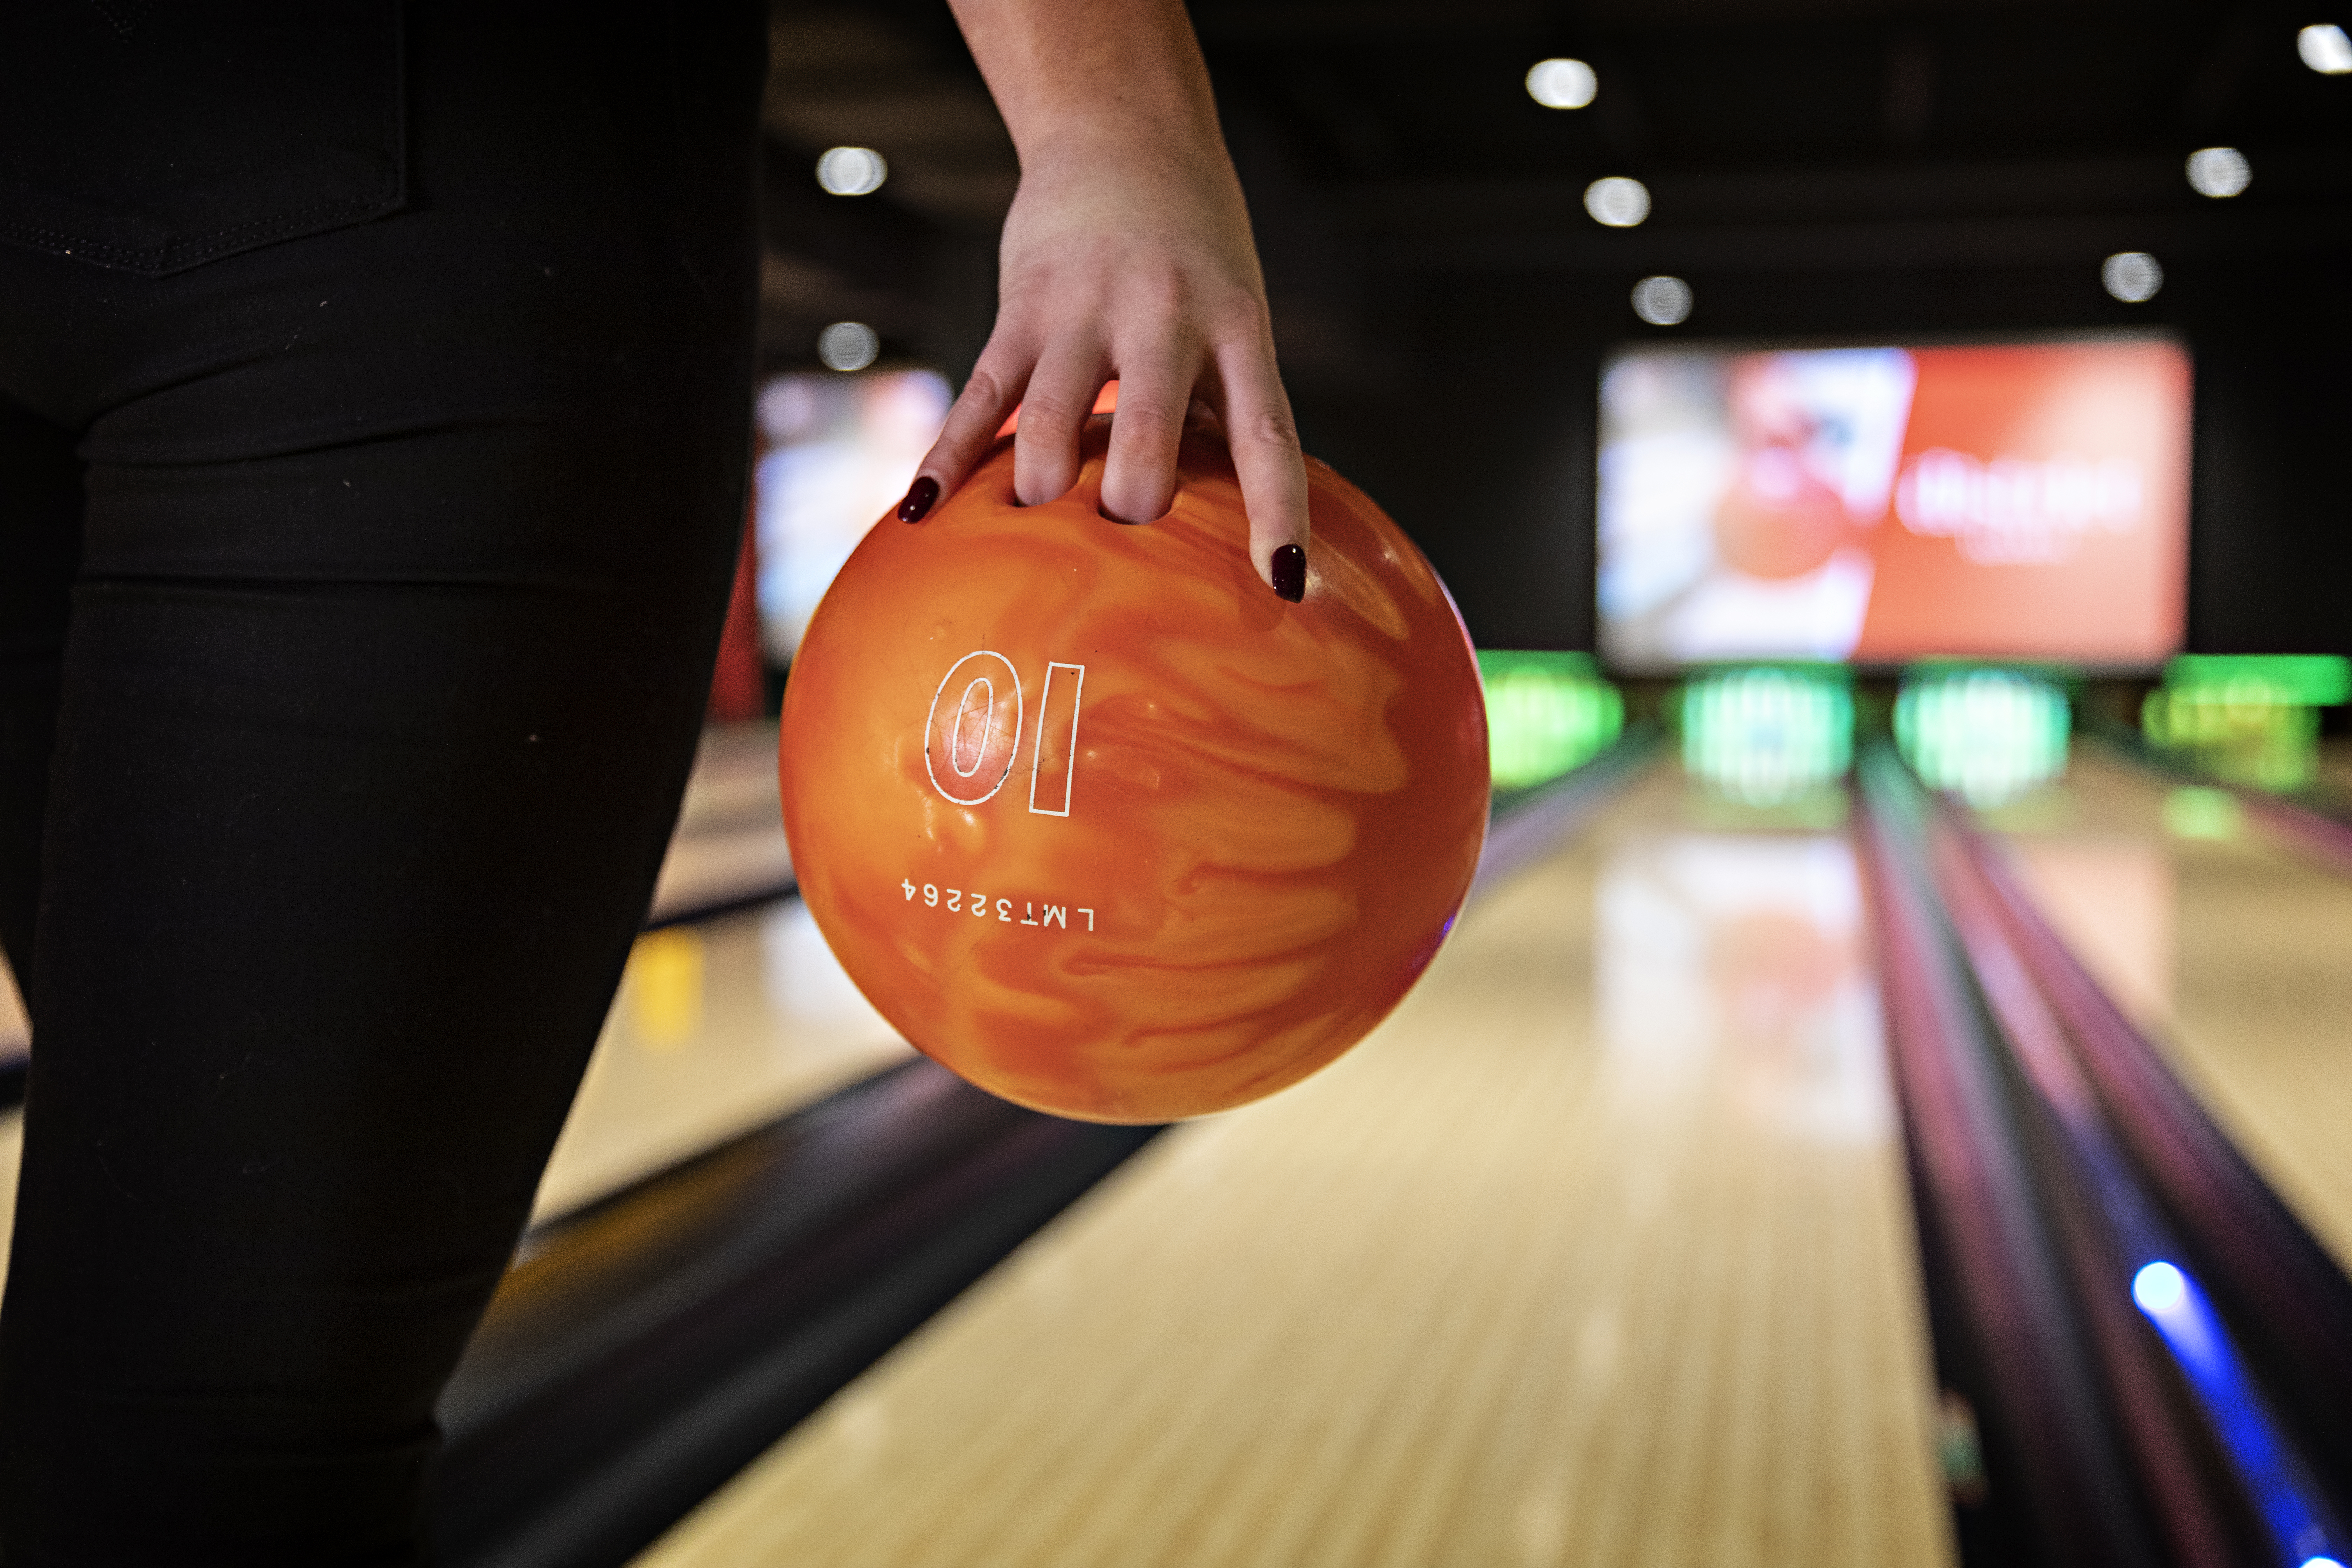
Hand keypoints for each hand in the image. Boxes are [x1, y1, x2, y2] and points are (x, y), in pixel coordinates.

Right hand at [899, 0, 1308, 601]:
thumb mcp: (1236, 317)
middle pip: (1145, 441)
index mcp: (1239, 332)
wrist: (1124, 132)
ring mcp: (1086, 313)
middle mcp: (1165, 322)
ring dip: (1040, 492)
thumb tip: (1222, 525)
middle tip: (1119, 543)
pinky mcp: (1021, 308)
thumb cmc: (1197, 253)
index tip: (1282, 581)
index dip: (1277, 512)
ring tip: (1036, 528)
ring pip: (1050, 425)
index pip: (1268, 436)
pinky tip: (925, 511)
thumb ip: (1225, 408)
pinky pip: (981, 397)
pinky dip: (950, 458)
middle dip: (1128, 509)